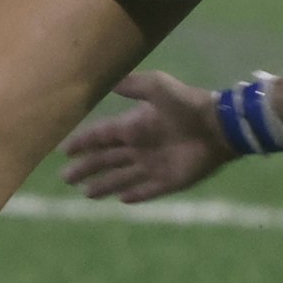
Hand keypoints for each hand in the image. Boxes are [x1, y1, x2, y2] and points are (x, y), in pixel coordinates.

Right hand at [60, 71, 229, 204]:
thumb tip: (107, 83)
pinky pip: (146, 190)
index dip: (82, 143)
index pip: (101, 136)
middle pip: (106, 160)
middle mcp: (140, 147)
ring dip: (104, 185)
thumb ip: (132, 85)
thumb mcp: (157, 87)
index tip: (63, 151)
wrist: (218, 125)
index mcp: (134, 125)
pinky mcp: (168, 181)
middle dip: (86, 168)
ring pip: (121, 178)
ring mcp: (154, 165)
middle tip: (65, 178)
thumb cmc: (187, 104)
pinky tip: (121, 199)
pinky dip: (134, 194)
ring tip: (86, 193)